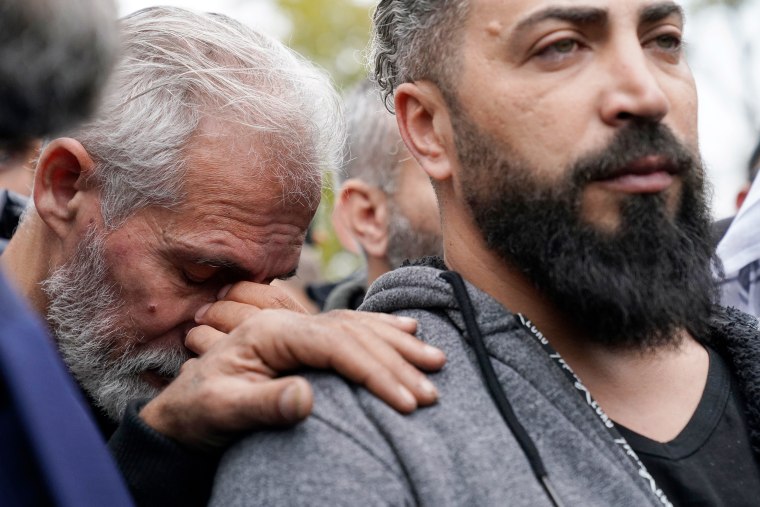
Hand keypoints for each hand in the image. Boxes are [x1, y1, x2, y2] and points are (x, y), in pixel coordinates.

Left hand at [139, 283, 444, 450]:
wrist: (181, 409)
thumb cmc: (197, 411)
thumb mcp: (220, 410)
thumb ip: (261, 405)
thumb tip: (306, 397)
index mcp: (269, 334)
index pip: (334, 345)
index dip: (372, 370)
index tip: (405, 400)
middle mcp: (286, 324)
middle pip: (353, 334)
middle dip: (395, 362)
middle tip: (431, 391)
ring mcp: (296, 329)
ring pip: (357, 328)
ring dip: (397, 345)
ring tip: (434, 361)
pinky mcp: (303, 340)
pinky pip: (351, 330)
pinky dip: (382, 333)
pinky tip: (406, 334)